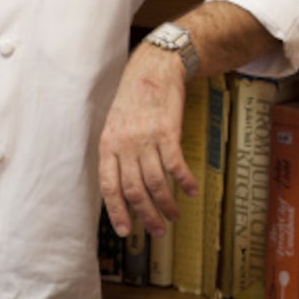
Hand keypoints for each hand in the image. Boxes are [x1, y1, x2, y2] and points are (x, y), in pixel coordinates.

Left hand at [98, 42, 197, 239]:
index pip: (109, 187)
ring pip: (155, 182)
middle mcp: (125, 143)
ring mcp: (146, 138)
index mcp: (108, 143)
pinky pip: (175, 165)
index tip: (126, 231)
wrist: (154, 67)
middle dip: (146, 215)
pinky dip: (183, 181)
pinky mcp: (167, 131)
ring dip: (166, 203)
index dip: (117, 212)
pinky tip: (191, 190)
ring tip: (174, 215)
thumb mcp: (115, 123)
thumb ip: (117, 151)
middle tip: (157, 230)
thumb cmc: (134, 97)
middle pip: (134, 190)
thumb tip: (123, 185)